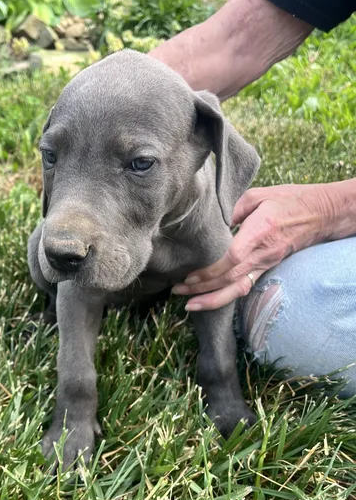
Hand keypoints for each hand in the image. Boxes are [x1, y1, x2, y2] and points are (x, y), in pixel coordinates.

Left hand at [172, 184, 336, 310]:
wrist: (321, 214)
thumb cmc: (288, 200)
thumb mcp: (259, 195)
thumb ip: (235, 208)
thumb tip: (216, 222)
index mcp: (260, 230)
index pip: (234, 256)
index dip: (212, 270)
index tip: (190, 274)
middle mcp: (263, 252)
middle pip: (230, 277)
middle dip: (202, 287)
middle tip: (178, 290)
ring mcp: (266, 263)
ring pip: (238, 288)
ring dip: (212, 299)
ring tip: (189, 304)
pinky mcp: (267, 268)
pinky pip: (245, 286)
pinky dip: (225, 296)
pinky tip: (208, 300)